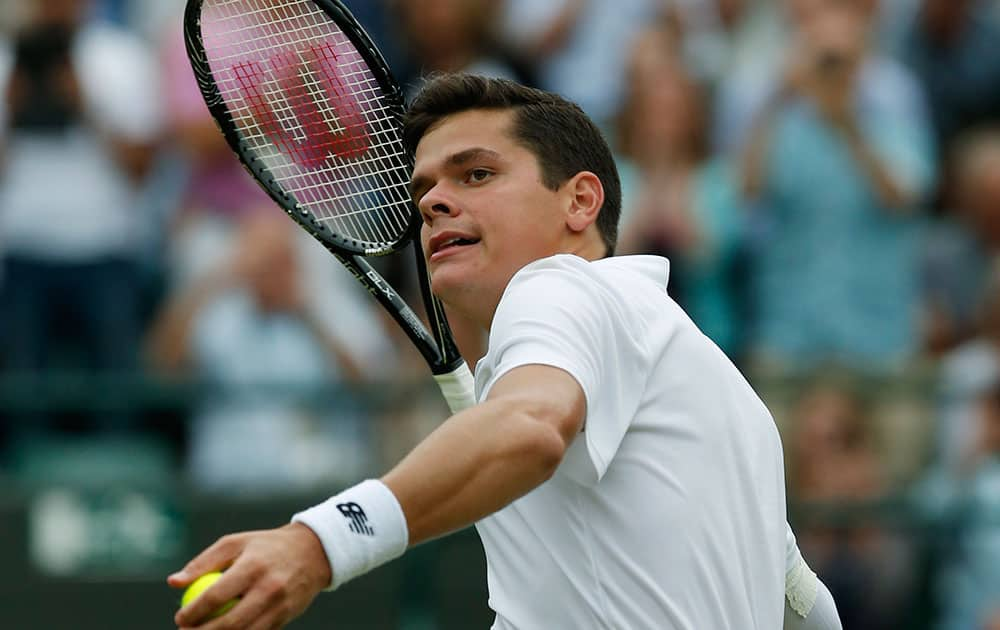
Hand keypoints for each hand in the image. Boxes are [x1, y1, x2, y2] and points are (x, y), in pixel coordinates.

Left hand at [169, 523, 331, 629]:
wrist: (314, 552)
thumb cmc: (265, 547)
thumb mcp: (236, 543)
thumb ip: (203, 562)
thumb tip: (174, 582)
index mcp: (253, 566)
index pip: (215, 596)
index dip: (192, 612)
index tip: (179, 618)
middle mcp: (268, 588)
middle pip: (228, 623)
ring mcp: (280, 606)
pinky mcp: (286, 618)